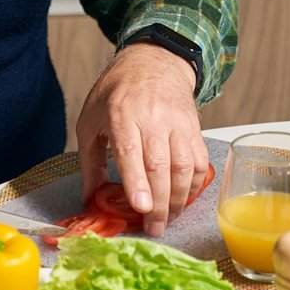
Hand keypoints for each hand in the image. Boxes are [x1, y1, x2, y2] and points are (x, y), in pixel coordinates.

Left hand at [75, 43, 205, 236]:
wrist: (153, 62)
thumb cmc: (116, 93)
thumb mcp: (90, 121)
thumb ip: (89, 162)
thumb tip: (90, 200)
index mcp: (121, 115)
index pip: (131, 152)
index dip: (137, 182)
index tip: (140, 207)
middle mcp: (152, 118)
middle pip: (160, 166)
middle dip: (159, 203)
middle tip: (154, 227)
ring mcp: (177, 122)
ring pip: (184, 166)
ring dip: (179, 198)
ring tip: (169, 218)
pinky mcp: (194, 127)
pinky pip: (199, 161)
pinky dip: (194, 184)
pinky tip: (184, 197)